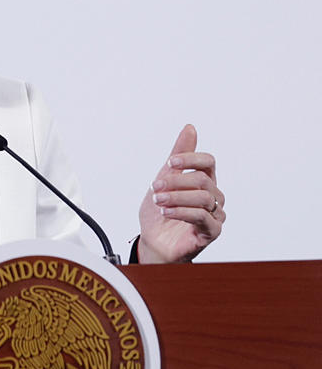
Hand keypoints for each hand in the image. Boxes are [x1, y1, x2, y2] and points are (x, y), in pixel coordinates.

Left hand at [137, 124, 224, 262]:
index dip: (191, 158)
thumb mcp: (165, 178)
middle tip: (156, 186)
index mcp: (204, 181)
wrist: (153, 240)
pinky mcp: (211, 232)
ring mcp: (215, 215)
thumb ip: (179, 155)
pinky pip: (202, 217)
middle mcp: (213, 197)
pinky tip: (166, 211)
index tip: (170, 162)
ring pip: (203, 198)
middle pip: (203, 180)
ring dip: (175, 197)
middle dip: (175, 181)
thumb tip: (190, 128)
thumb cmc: (161, 210)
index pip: (208, 162)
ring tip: (158, 201)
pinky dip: (181, 211)